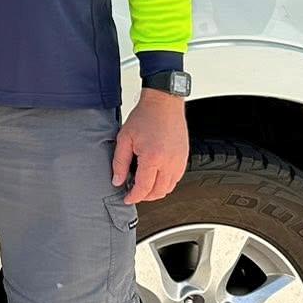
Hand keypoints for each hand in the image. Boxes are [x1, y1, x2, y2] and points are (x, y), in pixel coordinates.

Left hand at [112, 90, 188, 204]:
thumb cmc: (145, 117)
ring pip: (169, 188)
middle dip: (144, 197)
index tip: (127, 198)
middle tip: (133, 192)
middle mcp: (169, 162)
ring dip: (156, 191)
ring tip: (143, 186)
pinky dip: (166, 183)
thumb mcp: (125, 139)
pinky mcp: (184, 158)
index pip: (144, 188)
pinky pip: (176, 179)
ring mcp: (179, 161)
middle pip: (158, 192)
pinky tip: (155, 177)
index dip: (134, 197)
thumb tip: (117, 180)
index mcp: (153, 158)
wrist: (164, 103)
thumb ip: (119, 163)